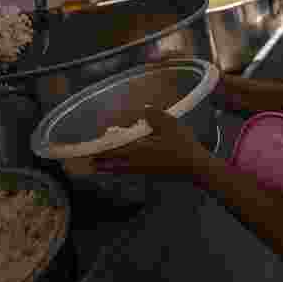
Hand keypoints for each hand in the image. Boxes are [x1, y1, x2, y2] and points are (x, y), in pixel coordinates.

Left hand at [93, 106, 211, 180]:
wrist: (195, 167)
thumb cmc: (183, 146)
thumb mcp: (172, 126)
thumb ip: (156, 116)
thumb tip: (144, 108)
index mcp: (138, 150)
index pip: (113, 149)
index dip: (100, 149)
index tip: (87, 150)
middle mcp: (136, 162)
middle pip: (112, 163)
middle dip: (100, 160)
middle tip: (90, 158)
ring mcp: (142, 169)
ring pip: (118, 169)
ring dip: (108, 165)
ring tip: (99, 163)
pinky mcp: (148, 172)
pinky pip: (126, 171)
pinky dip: (118, 168)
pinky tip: (120, 166)